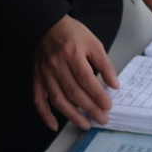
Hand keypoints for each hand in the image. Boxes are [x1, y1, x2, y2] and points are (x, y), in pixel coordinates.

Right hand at [33, 15, 118, 131]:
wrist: (48, 25)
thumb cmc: (73, 34)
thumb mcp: (93, 43)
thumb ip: (105, 64)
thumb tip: (114, 84)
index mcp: (72, 54)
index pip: (86, 79)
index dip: (97, 95)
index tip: (108, 106)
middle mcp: (56, 66)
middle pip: (73, 92)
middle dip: (89, 108)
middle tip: (102, 119)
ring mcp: (44, 73)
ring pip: (58, 99)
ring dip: (72, 115)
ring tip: (86, 124)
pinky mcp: (36, 78)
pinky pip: (38, 99)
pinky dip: (45, 114)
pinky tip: (54, 126)